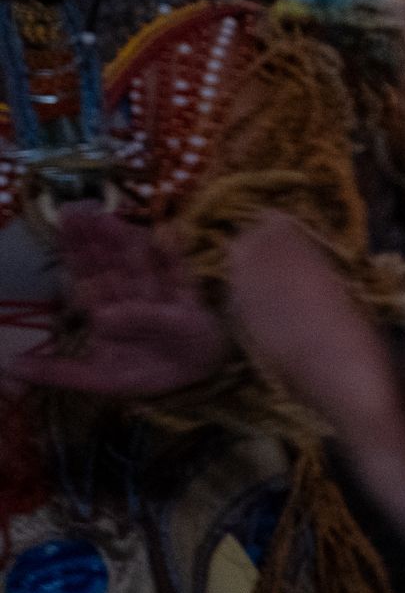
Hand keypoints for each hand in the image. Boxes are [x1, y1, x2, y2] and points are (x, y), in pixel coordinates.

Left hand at [6, 202, 232, 396]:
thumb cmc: (149, 375)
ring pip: (140, 264)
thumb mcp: (98, 380)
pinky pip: (180, 275)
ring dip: (126, 243)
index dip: (75, 254)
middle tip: (77, 212)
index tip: (62, 227)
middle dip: (94, 240)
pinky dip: (174, 256)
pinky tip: (168, 233)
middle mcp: (132, 299)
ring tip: (108, 219)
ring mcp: (161, 296)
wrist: (198, 379)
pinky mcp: (189, 300)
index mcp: (108, 313)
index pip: (88, 280)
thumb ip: (58, 372)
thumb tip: (10, 364)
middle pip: (112, 265)